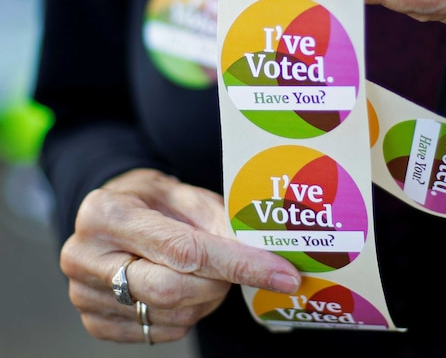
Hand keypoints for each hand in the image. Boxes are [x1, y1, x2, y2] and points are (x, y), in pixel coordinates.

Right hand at [59, 168, 300, 343]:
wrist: (110, 217)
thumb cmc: (154, 202)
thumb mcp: (185, 193)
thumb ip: (220, 220)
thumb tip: (262, 252)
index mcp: (105, 213)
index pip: (184, 249)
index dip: (238, 263)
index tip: (282, 273)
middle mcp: (84, 256)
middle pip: (172, 289)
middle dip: (221, 283)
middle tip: (245, 269)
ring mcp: (84, 294)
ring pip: (170, 315)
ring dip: (207, 299)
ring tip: (211, 274)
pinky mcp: (93, 321)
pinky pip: (157, 332)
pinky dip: (187, 314)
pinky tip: (187, 289)